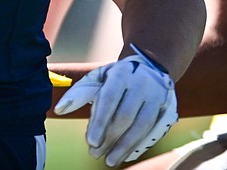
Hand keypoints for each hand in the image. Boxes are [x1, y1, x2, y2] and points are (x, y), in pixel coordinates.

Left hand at [54, 45, 177, 166]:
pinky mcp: (168, 108)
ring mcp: (158, 96)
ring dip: (125, 147)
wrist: (151, 66)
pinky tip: (126, 155)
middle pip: (126, 116)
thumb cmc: (117, 76)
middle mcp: (142, 83)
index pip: (109, 100)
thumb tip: (58, 110)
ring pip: (142, 126)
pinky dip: (140, 145)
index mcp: (122, 73)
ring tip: (110, 161)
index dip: (100, 122)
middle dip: (110, 138)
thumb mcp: (98, 78)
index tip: (91, 142)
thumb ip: (78, 94)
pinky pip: (154, 131)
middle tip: (96, 153)